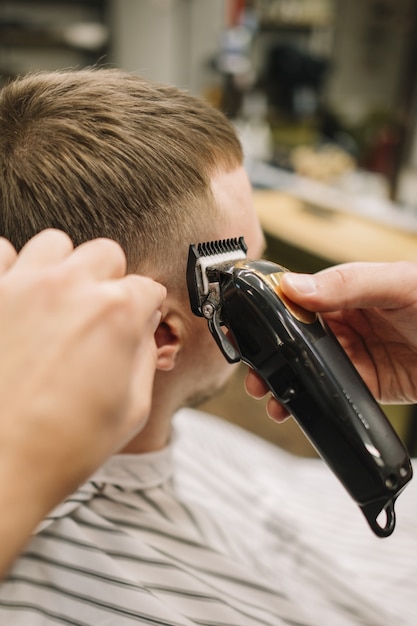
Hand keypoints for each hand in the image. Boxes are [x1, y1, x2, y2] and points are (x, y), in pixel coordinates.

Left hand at [0, 230, 165, 572]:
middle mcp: (71, 287)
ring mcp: (23, 285)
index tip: (139, 321)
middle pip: (105, 254)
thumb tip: (142, 332)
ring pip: (56, 244)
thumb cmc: (61, 447)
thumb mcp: (132, 409)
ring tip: (58, 301)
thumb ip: (145, 357)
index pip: (147, 288)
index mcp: (116, 313)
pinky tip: (17, 296)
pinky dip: (12, 267)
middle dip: (110, 281)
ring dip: (64, 268)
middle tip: (100, 313)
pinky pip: (3, 251)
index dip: (146, 309)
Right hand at [245, 261, 416, 421]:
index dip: (270, 312)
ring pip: (307, 367)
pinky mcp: (367, 384)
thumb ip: (348, 283)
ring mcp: (356, 353)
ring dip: (283, 380)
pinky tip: (292, 407)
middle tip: (251, 369)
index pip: (299, 297)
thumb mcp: (398, 284)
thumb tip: (295, 287)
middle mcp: (347, 320)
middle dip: (269, 352)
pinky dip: (308, 400)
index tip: (246, 325)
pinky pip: (331, 392)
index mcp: (349, 289)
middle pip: (296, 336)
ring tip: (266, 394)